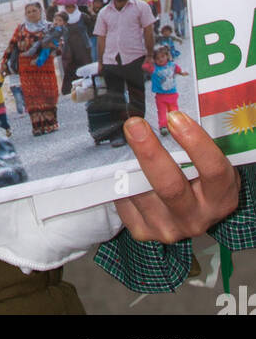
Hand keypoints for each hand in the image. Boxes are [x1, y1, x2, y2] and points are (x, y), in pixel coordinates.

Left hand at [114, 110, 239, 242]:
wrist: (193, 212)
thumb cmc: (200, 177)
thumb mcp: (210, 161)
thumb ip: (196, 141)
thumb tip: (169, 106)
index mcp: (220, 198)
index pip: (212, 170)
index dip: (195, 142)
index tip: (175, 117)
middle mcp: (196, 218)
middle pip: (170, 186)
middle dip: (149, 152)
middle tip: (134, 124)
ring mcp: (169, 229)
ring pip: (141, 193)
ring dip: (127, 164)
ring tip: (122, 139)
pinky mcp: (144, 232)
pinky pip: (124, 202)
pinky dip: (119, 181)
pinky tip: (120, 166)